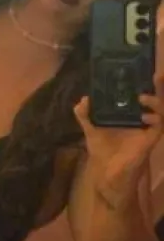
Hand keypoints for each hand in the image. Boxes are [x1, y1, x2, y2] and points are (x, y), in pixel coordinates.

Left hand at [74, 76, 163, 200]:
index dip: (144, 82)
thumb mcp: (91, 129)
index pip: (139, 94)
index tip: (144, 69)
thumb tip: (83, 99)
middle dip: (158, 86)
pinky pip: (159, 126)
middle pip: (154, 98)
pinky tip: (145, 117)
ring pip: (161, 110)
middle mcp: (140, 118)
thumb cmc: (102, 150)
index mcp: (129, 114)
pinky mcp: (150, 139)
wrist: (106, 172)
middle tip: (157, 74)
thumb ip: (85, 115)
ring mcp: (147, 128)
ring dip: (156, 101)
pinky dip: (154, 119)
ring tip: (143, 97)